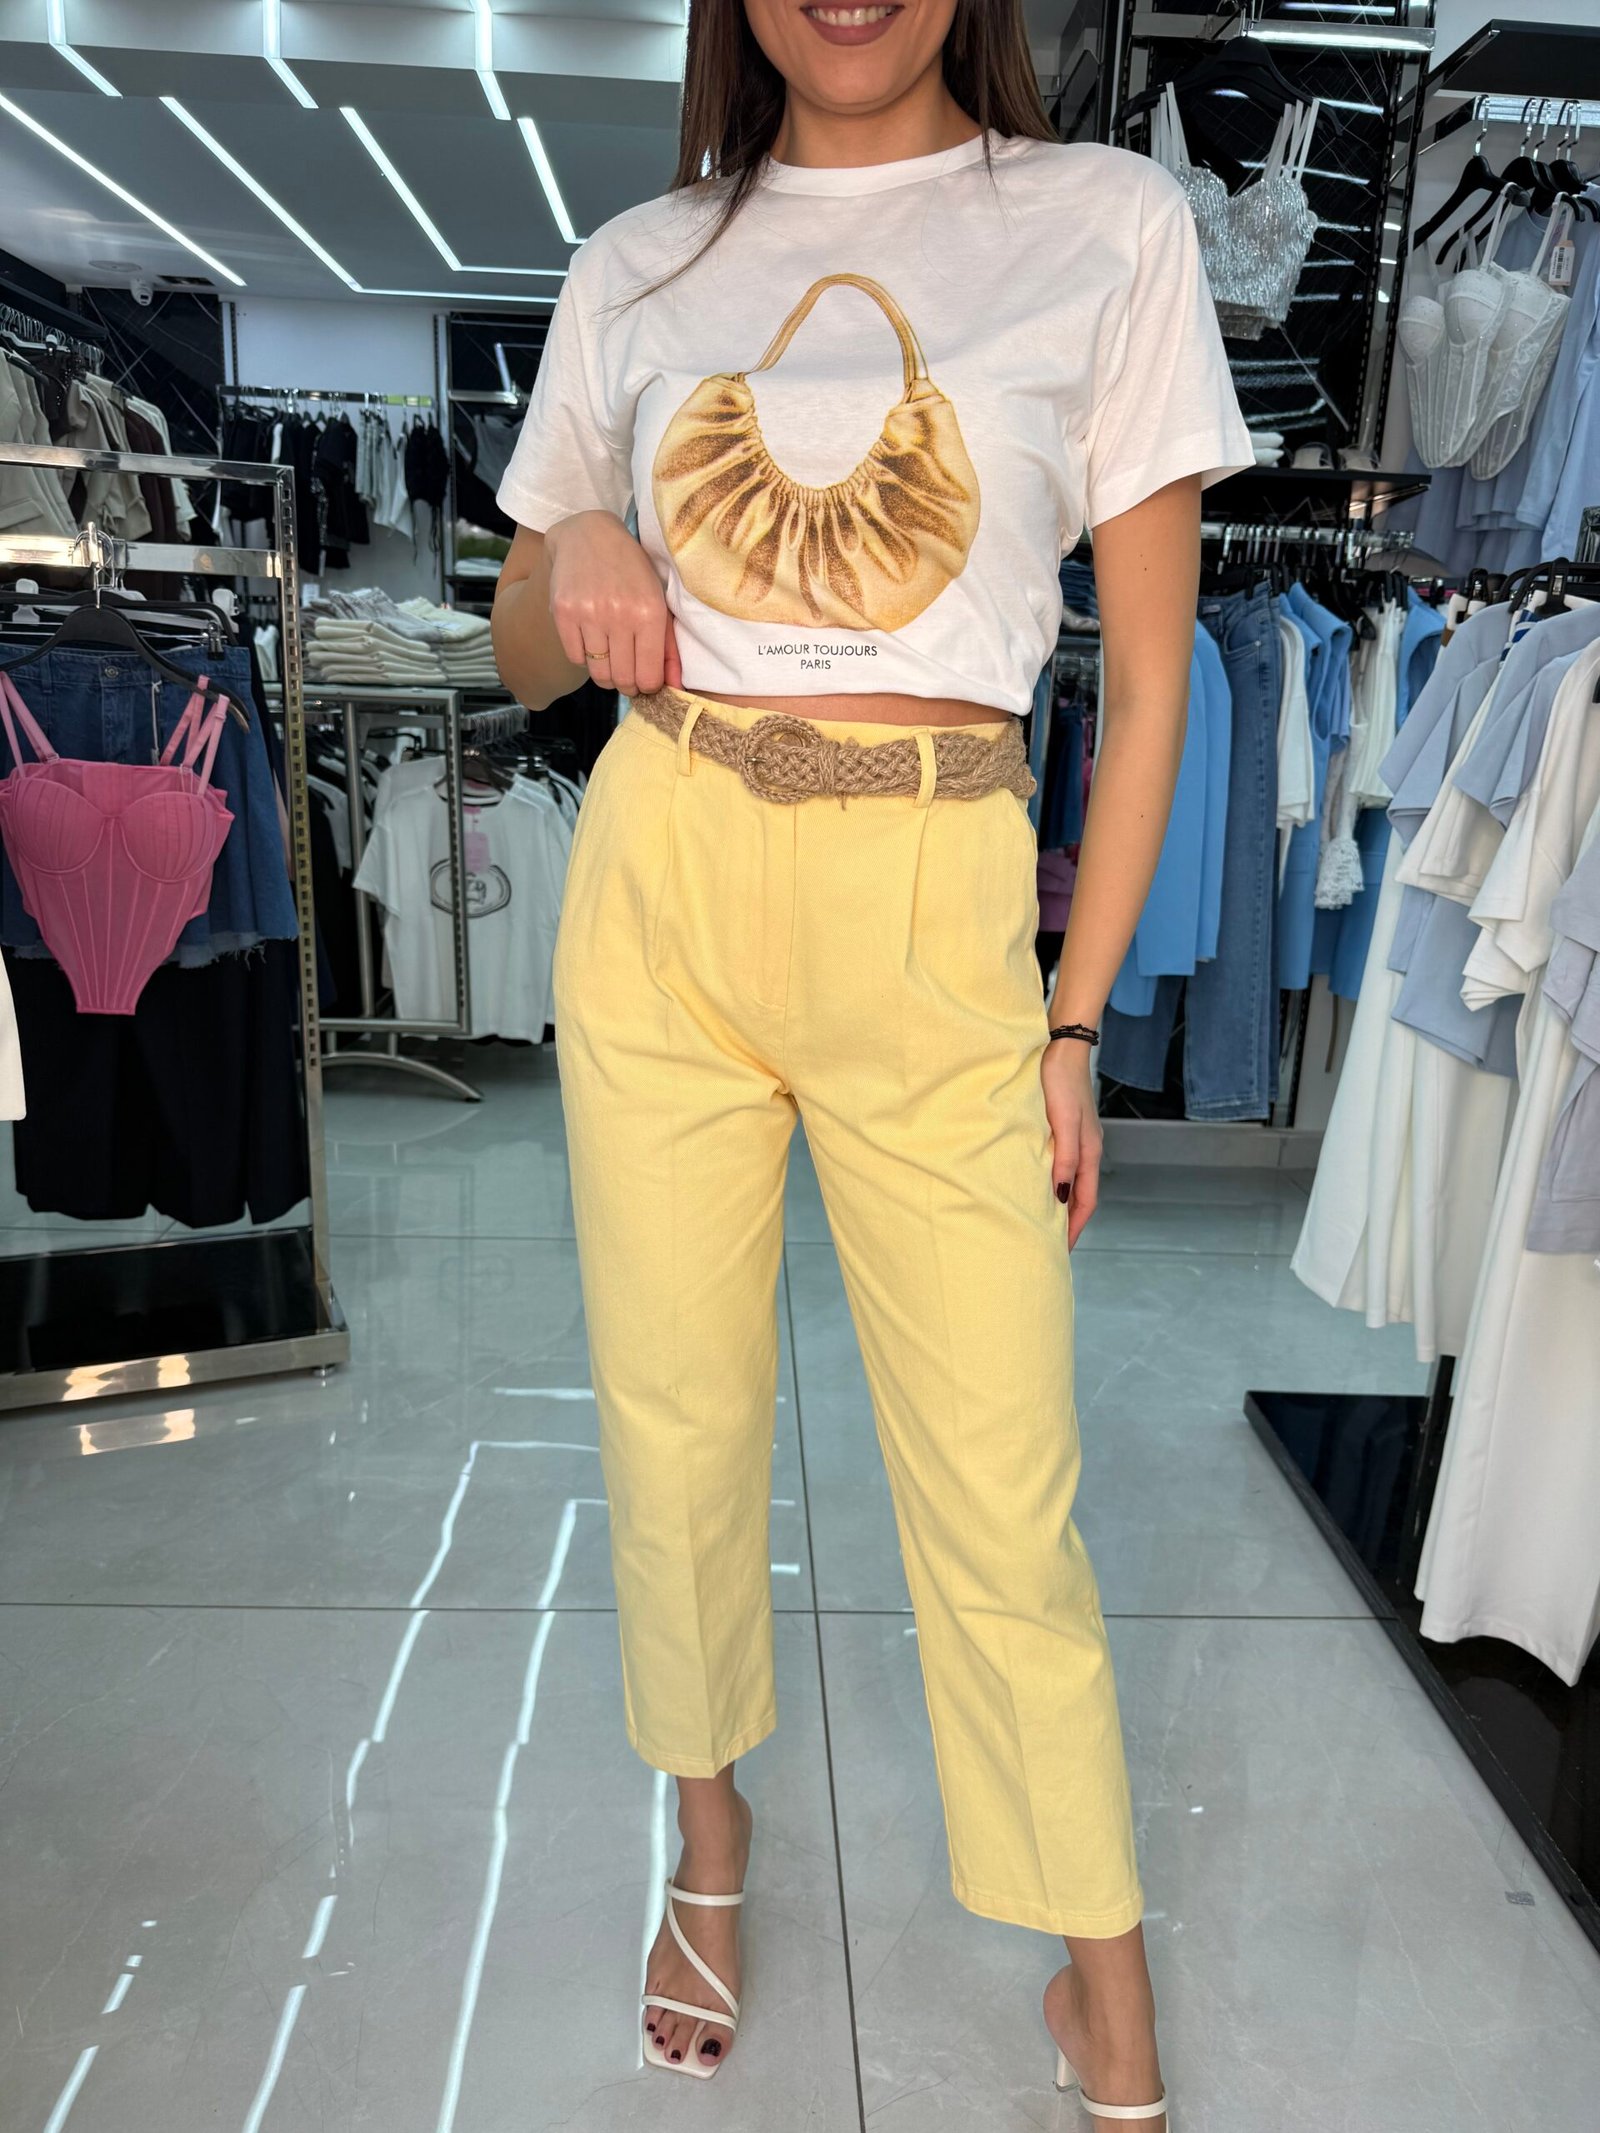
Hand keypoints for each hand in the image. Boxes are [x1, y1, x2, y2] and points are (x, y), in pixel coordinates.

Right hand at [546, 510, 682, 696]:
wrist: (589, 535)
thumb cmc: (631, 572)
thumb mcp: (658, 602)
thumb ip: (668, 647)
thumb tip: (675, 687)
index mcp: (650, 612)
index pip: (649, 676)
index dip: (648, 687)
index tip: (645, 682)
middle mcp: (619, 614)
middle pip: (623, 680)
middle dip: (627, 686)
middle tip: (627, 677)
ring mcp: (588, 613)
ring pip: (598, 673)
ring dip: (606, 673)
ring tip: (610, 658)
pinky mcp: (563, 612)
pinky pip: (576, 657)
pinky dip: (584, 657)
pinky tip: (591, 639)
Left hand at [1042, 1039, 1101, 1250]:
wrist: (1060, 1047)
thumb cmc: (1060, 1082)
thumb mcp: (1063, 1123)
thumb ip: (1064, 1159)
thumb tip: (1059, 1196)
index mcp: (1089, 1152)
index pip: (1084, 1201)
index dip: (1073, 1227)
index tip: (1060, 1249)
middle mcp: (1086, 1149)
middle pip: (1079, 1195)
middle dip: (1067, 1221)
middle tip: (1048, 1242)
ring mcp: (1077, 1139)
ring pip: (1070, 1180)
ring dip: (1059, 1203)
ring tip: (1041, 1220)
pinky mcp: (1064, 1128)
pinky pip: (1061, 1164)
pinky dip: (1053, 1181)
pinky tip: (1037, 1184)